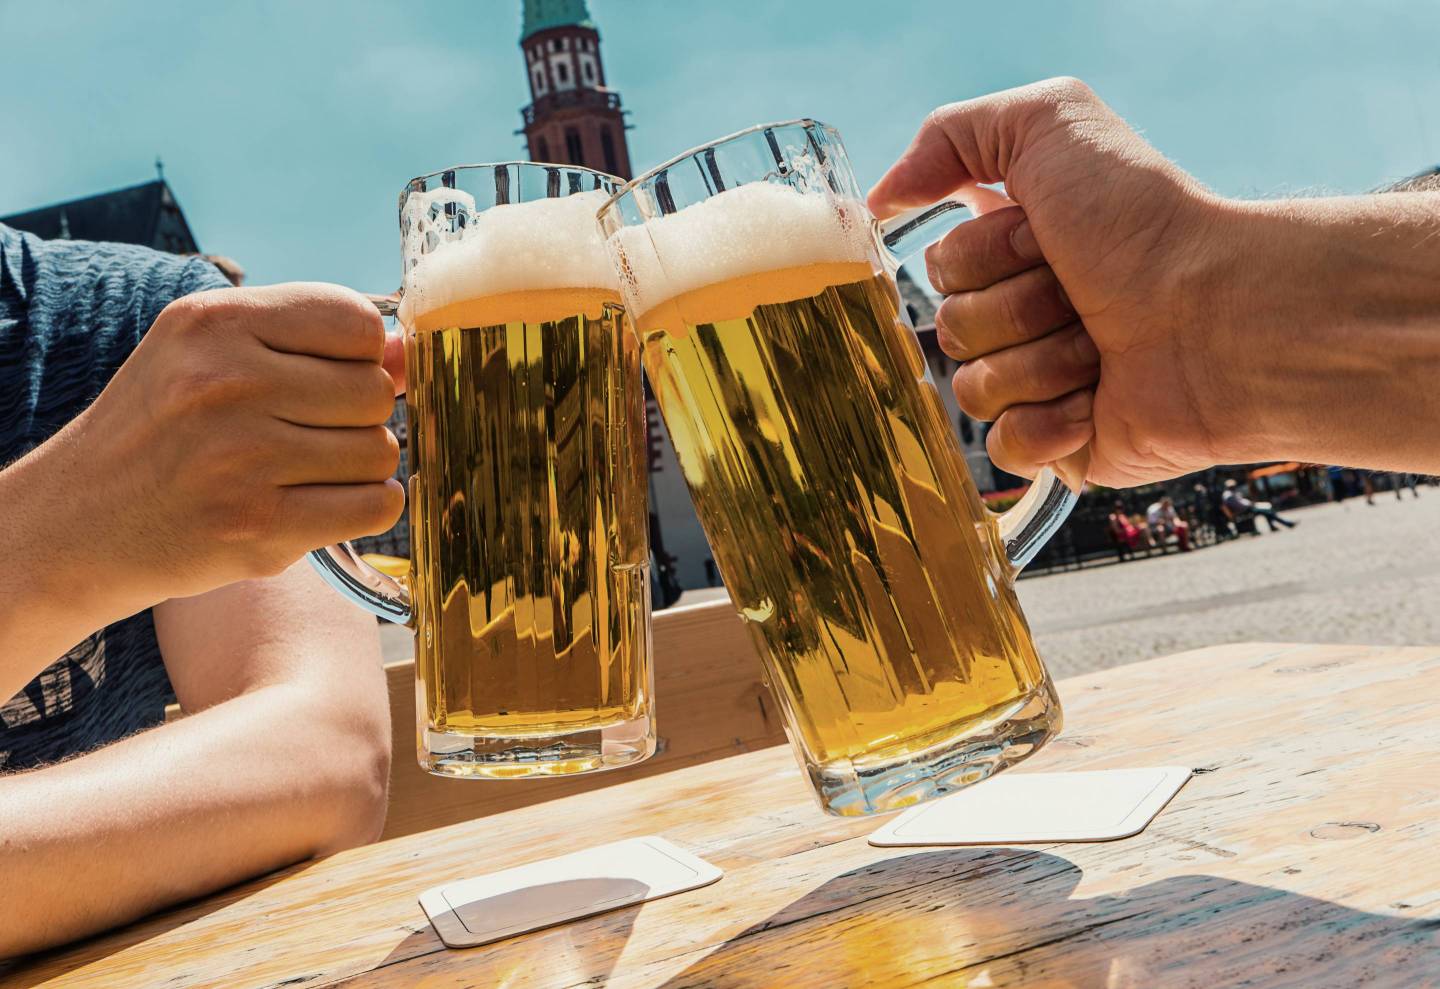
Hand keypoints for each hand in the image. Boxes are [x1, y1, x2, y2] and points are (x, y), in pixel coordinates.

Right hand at [45, 282, 405, 604]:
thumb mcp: (215, 357)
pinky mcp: (261, 527)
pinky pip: (376, 506)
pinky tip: (318, 504)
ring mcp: (244, 458)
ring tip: (300, 471)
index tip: (323, 378)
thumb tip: (411, 351)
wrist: (83, 521)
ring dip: (358, 467)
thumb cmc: (166, 430)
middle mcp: (227, 383)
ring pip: (382, 451)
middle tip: (304, 434)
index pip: (356, 321)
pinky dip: (363, 509)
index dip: (357, 354)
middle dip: (356, 416)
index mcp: (216, 322)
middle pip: (375, 391)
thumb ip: (314, 345)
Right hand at [870, 78, 1231, 487]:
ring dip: (1040, 361)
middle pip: (948, 328)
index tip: (1045, 235)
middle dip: (1014, 307)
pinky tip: (1096, 399)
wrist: (1221, 315)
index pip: (939, 266)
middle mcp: (1027, 312)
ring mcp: (1042, 381)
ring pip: (971, 388)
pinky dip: (1049, 423)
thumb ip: (951, 135)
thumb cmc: (1145, 221)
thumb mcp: (1049, 124)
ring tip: (1102, 344)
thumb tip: (883, 200)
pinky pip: (1002, 447)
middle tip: (1081, 293)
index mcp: (1020, 249)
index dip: (985, 252)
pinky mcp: (1061, 446)